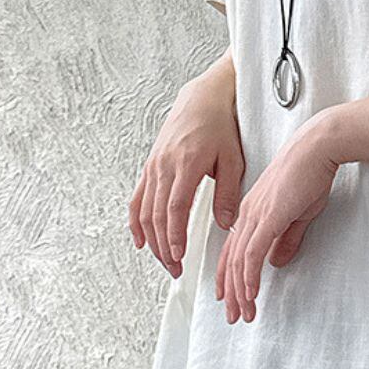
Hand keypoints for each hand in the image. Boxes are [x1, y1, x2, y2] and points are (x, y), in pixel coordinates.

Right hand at [129, 59, 241, 276]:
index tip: (178, 255)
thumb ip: (228, 192)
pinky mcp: (149, 167)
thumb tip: (226, 224)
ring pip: (144, 210)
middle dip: (164, 246)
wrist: (202, 99)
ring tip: (164, 260)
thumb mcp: (233, 159)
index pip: (175, 207)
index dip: (174, 234)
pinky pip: (137, 198)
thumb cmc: (221, 127)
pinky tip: (141, 241)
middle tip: (175, 269)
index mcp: (187, 165)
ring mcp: (153, 167)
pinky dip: (136, 222)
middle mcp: (164, 167)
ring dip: (152, 239)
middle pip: (157, 215)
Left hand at [215, 112, 341, 322]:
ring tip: (244, 312)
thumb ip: (286, 238)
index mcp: (252, 211)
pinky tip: (250, 293)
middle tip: (234, 315)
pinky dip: (249, 277)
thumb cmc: (310, 172)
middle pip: (230, 261)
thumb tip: (276, 261)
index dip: (229, 276)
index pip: (233, 250)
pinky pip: (252, 254)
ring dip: (240, 291)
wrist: (317, 148)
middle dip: (230, 293)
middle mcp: (247, 214)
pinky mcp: (268, 218)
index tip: (229, 297)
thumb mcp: (299, 212)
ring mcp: (255, 216)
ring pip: (238, 262)